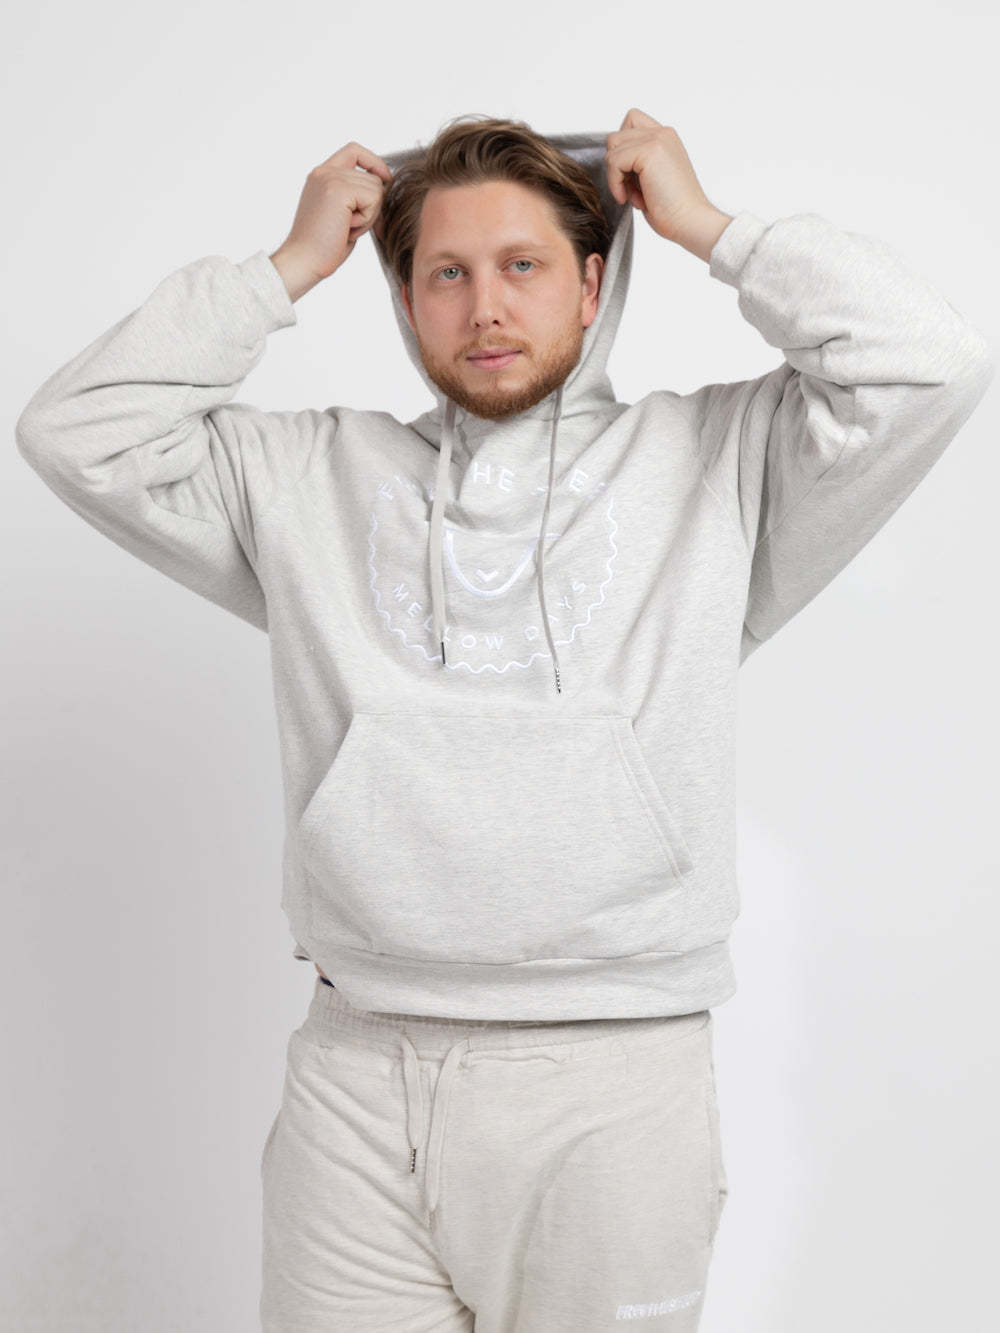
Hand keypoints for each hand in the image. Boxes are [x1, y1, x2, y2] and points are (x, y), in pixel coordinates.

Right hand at [271, 141, 392, 295]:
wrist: (303, 261)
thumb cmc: (322, 246)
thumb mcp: (340, 214)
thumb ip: (355, 196)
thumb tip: (384, 189)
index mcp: (322, 175)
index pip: (354, 151)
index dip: (374, 162)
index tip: (385, 179)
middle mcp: (324, 172)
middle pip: (373, 176)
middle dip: (372, 206)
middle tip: (350, 226)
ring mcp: (330, 178)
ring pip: (376, 188)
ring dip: (369, 214)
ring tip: (346, 228)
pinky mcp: (338, 190)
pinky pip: (373, 199)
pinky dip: (366, 220)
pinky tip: (347, 229)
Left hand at [605, 109, 728, 255]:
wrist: (690, 221)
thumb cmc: (673, 209)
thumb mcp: (653, 178)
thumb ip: (637, 162)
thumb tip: (614, 160)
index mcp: (665, 138)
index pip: (631, 123)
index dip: (622, 149)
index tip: (631, 176)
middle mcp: (662, 133)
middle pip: (616, 136)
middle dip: (617, 165)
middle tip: (632, 189)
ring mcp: (657, 139)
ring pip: (612, 147)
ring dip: (616, 176)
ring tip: (635, 195)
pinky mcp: (649, 151)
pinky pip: (613, 161)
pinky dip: (615, 183)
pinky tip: (631, 199)